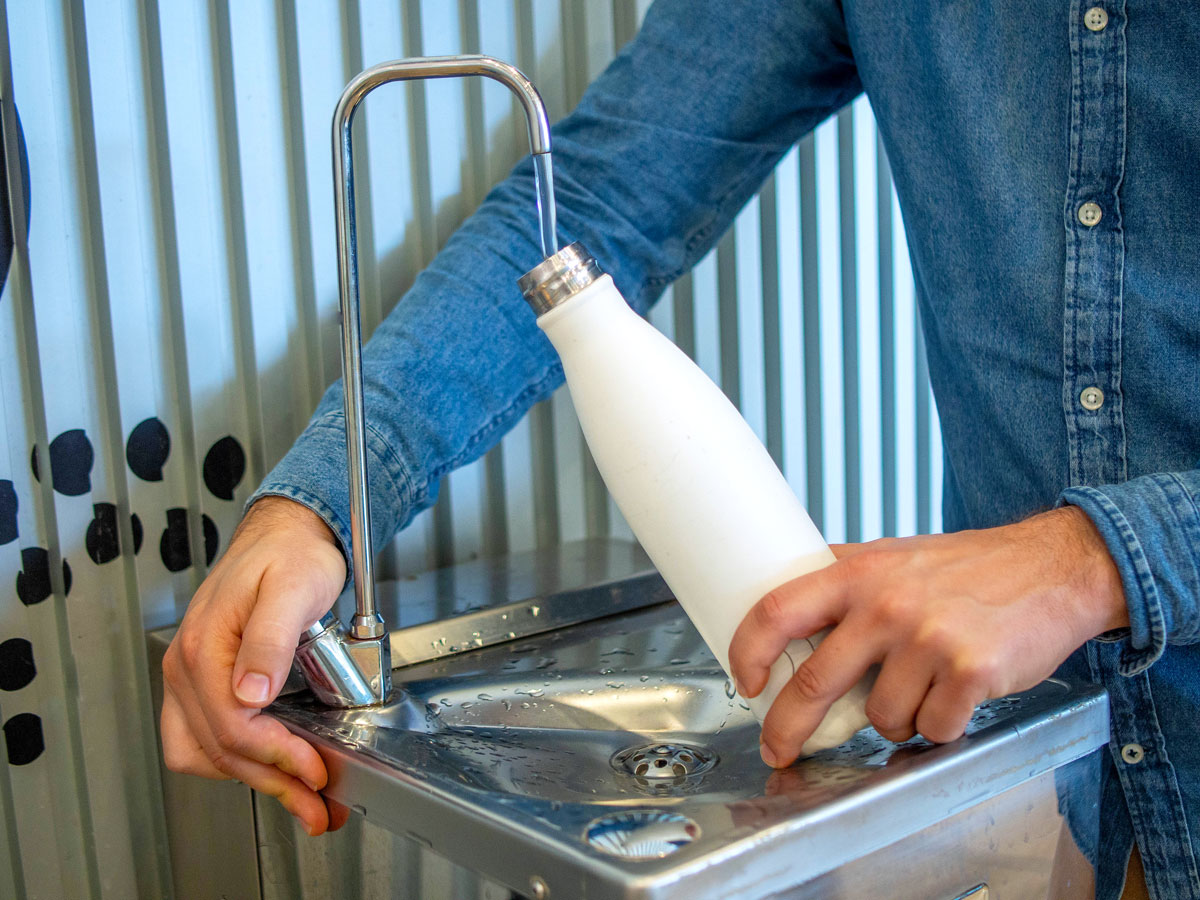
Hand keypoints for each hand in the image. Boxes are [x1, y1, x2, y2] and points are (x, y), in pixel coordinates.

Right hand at [160, 496, 346, 833]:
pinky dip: (235, 761)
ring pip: (206, 752)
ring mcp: (192, 676)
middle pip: (220, 749)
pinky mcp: (205, 681)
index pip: (232, 726)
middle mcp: (188, 666)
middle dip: (272, 783)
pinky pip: (204, 737)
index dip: (277, 757)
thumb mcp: (292, 588)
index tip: (314, 771)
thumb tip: (250, 692)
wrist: (285, 533)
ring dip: (253, 779)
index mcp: (205, 646)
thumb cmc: (290, 554)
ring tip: (299, 796)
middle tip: (316, 804)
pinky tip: (271, 766)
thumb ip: (270, 639)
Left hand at [729, 506, 1126, 767]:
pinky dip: (939, 726)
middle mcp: (887, 605)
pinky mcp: (971, 672)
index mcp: (859, 573)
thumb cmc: (968, 566)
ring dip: (894, 719)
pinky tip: (953, 697)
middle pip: (815, 682)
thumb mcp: (893, 554)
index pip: (779, 611)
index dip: (749, 651)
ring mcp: (929, 639)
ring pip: (881, 717)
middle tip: (780, 746)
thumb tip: (785, 597)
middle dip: (789, 727)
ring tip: (920, 687)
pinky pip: (932, 729)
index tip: (745, 681)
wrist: (1053, 568)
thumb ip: (843, 574)